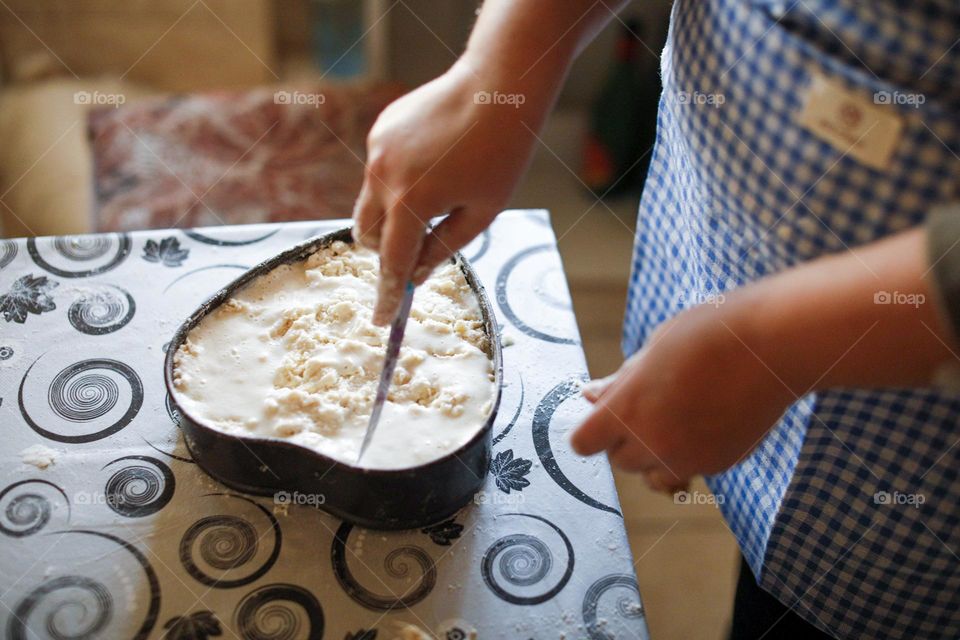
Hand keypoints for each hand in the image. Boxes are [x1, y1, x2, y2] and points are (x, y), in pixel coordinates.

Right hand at [353, 60, 542, 324]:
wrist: (497, 87)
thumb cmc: (500, 153)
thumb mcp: (481, 212)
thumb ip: (443, 247)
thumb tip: (416, 274)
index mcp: (411, 202)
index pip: (392, 262)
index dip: (388, 294)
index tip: (382, 320)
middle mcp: (383, 177)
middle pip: (368, 235)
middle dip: (388, 249)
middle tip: (422, 244)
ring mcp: (377, 151)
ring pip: (370, 203)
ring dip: (392, 215)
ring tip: (437, 194)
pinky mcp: (381, 131)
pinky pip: (379, 171)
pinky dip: (396, 182)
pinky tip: (433, 162)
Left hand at [572, 296, 795, 491]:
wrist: (773, 345)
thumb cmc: (709, 334)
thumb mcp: (653, 349)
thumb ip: (621, 382)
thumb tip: (590, 396)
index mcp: (627, 409)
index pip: (584, 443)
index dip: (592, 429)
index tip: (605, 414)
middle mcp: (652, 442)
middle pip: (619, 460)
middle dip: (625, 439)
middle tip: (650, 404)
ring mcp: (687, 458)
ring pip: (653, 474)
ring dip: (655, 454)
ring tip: (676, 416)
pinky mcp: (718, 464)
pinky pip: (689, 469)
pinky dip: (689, 453)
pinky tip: (706, 418)